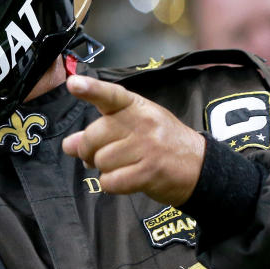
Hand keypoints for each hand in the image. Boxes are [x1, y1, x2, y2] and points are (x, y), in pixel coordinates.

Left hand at [60, 75, 204, 205]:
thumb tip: (68, 145)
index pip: (111, 95)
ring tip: (122, 166)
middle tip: (99, 155)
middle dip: (89, 150)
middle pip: (93, 137)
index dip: (90, 89)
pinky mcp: (150, 172)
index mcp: (136, 107)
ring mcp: (148, 147)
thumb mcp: (133, 127)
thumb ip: (99, 132)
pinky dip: (112, 185)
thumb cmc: (160, 143)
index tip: (73, 83)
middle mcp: (142, 123)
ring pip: (100, 161)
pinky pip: (110, 182)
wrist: (201, 167)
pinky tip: (126, 179)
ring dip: (104, 169)